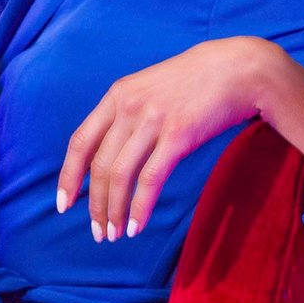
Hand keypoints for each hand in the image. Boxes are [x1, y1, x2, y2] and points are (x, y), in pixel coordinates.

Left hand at [59, 38, 276, 240]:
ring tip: (114, 234)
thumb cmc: (195, 83)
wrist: (239, 68)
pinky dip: (140, 207)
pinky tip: (136, 226)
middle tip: (98, 232)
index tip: (64, 204)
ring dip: (114, 211)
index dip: (68, 176)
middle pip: (98, 165)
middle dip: (95, 204)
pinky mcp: (178, 135)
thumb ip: (127, 115)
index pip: (80, 142)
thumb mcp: (149, 90)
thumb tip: (109, 156)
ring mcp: (152, 120)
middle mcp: (128, 107)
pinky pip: (150, 179)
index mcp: (117, 95)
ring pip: (120, 175)